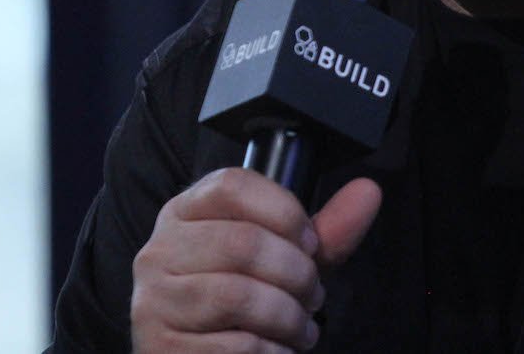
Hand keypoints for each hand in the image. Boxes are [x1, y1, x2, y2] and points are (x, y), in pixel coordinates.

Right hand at [130, 167, 381, 352]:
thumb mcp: (285, 260)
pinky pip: (234, 346)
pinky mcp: (160, 349)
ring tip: (300, 326)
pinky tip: (277, 350)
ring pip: (239, 295)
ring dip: (288, 317)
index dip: (284, 211)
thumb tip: (369, 192)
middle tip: (313, 295)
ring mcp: (154, 301)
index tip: (310, 242)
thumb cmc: (244, 305)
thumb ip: (326, 230)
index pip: (232, 185)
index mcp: (186, 213)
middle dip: (297, 274)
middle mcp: (159, 251)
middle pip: (243, 242)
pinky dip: (271, 351)